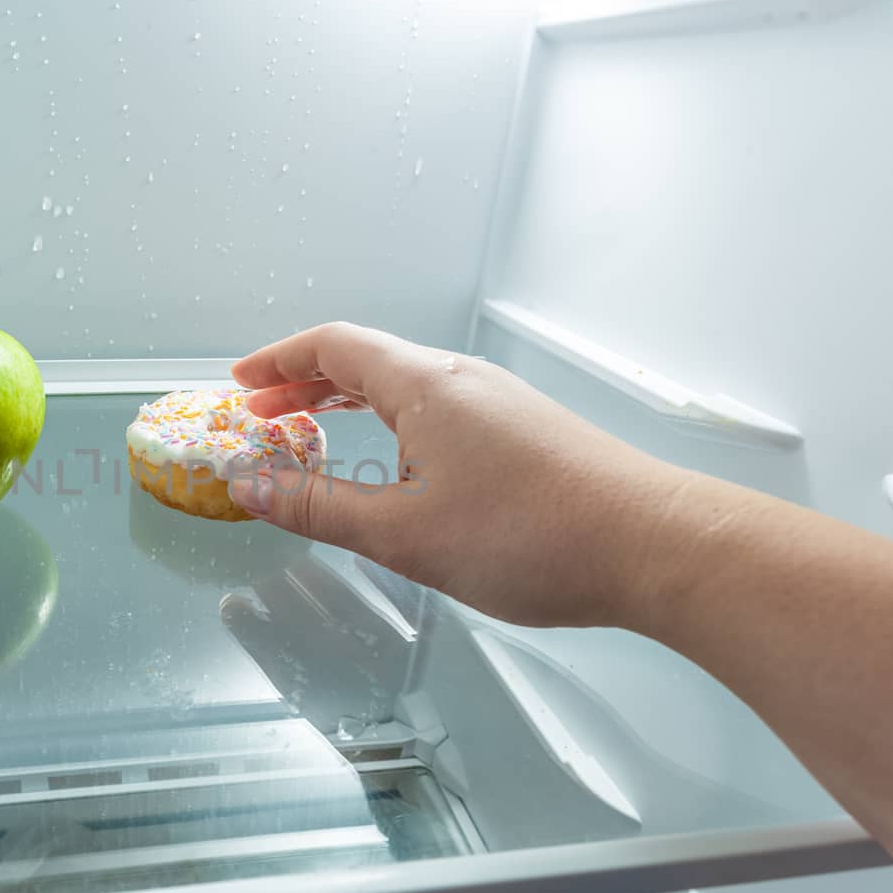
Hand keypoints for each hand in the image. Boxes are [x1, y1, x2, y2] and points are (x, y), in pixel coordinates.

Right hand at [228, 322, 691, 627]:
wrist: (654, 546)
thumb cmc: (528, 536)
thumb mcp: (404, 533)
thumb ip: (319, 507)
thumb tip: (247, 486)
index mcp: (425, 385)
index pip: (333, 346)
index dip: (277, 361)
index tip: (238, 384)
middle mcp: (462, 379)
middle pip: (368, 360)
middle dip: (306, 385)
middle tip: (262, 418)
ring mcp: (500, 403)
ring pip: (406, 388)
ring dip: (349, 407)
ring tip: (314, 441)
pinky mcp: (527, 433)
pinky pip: (439, 411)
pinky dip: (392, 427)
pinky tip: (394, 473)